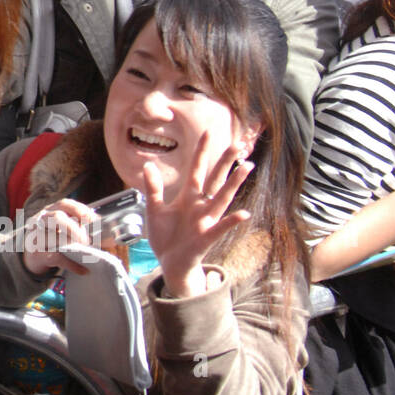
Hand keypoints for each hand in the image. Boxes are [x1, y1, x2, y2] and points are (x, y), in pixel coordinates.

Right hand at [19, 198, 96, 276]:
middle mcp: (42, 220)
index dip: (80, 210)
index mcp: (52, 210)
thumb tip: (110, 237)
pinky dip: (72, 265)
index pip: (65, 204)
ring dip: (72, 245)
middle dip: (74, 228)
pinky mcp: (37, 253)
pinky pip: (56, 257)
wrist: (33, 256)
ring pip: (53, 237)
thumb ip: (83, 228)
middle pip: (57, 218)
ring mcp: (37, 236)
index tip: (93, 221)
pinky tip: (83, 270)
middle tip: (87, 240)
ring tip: (86, 251)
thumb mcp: (65, 229)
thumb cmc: (54, 239)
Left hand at [142, 132, 251, 297]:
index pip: (197, 169)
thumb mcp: (154, 208)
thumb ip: (153, 188)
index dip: (202, 152)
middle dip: (225, 162)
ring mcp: (205, 221)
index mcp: (188, 197)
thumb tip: (147, 165)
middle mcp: (201, 206)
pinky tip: (243, 214)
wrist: (168, 262)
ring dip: (234, 183)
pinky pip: (221, 228)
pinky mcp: (206, 238)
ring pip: (222, 198)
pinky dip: (231, 222)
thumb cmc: (165, 235)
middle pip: (215, 179)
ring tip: (246, 167)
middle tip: (239, 144)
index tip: (208, 133)